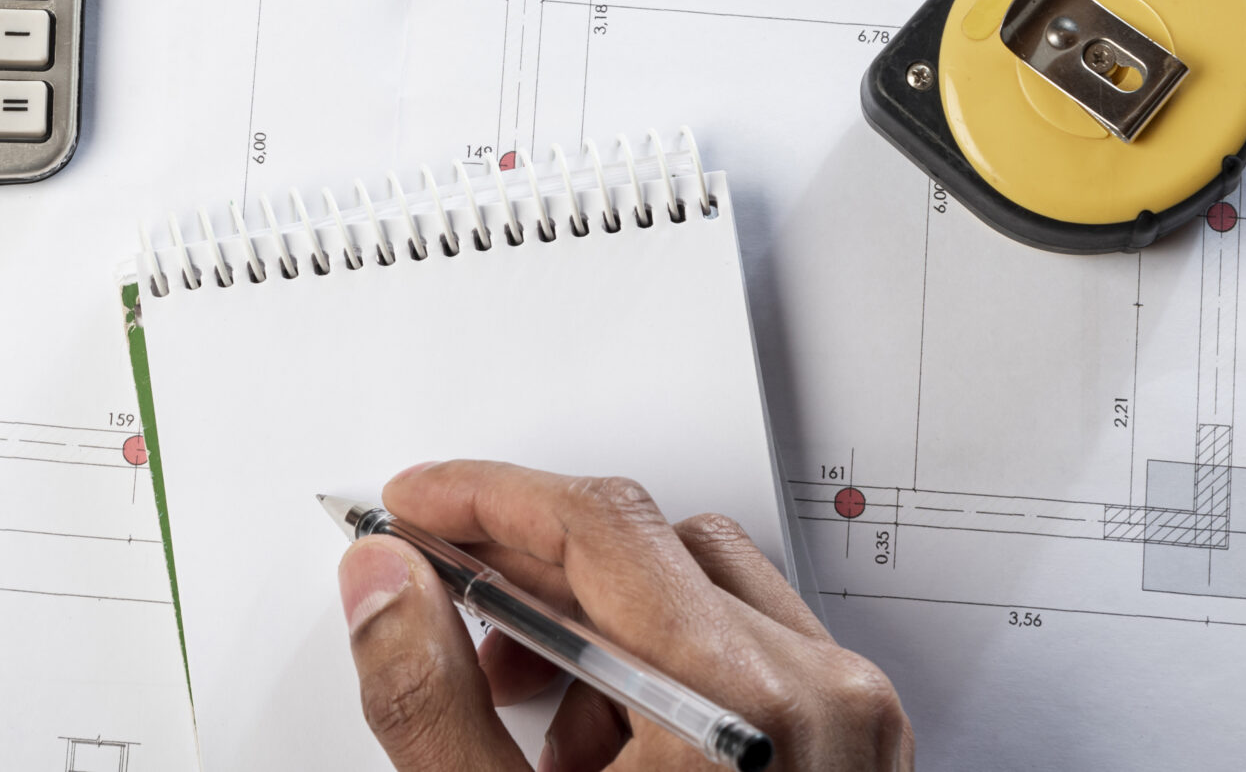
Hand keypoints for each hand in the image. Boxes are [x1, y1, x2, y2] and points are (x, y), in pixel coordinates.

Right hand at [338, 462, 910, 771]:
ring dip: (593, 624)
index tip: (414, 509)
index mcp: (740, 712)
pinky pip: (752, 647)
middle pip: (646, 546)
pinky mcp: (862, 754)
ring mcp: (856, 728)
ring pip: (700, 586)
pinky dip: (661, 667)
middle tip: (439, 601)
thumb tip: (383, 587)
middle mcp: (821, 702)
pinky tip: (599, 754)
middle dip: (522, 571)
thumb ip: (429, 698)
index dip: (483, 499)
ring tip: (525, 721)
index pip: (597, 528)